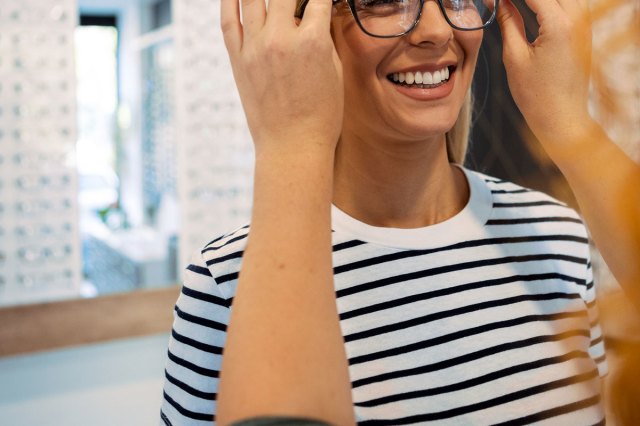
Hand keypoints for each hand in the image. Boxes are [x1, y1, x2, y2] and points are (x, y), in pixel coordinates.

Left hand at [221, 0, 343, 153]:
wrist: (292, 147)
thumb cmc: (321, 116)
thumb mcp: (335, 73)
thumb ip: (324, 38)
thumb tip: (315, 16)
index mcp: (313, 41)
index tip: (318, 0)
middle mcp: (281, 38)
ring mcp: (255, 48)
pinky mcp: (238, 60)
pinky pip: (228, 19)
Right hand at [497, 0, 593, 150]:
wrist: (561, 117)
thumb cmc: (536, 95)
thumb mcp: (514, 57)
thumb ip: (508, 23)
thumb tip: (499, 3)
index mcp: (559, 25)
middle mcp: (578, 21)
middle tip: (505, 3)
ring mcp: (585, 26)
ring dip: (542, 0)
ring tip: (518, 5)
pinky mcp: (585, 33)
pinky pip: (572, 6)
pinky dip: (553, 4)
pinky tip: (535, 9)